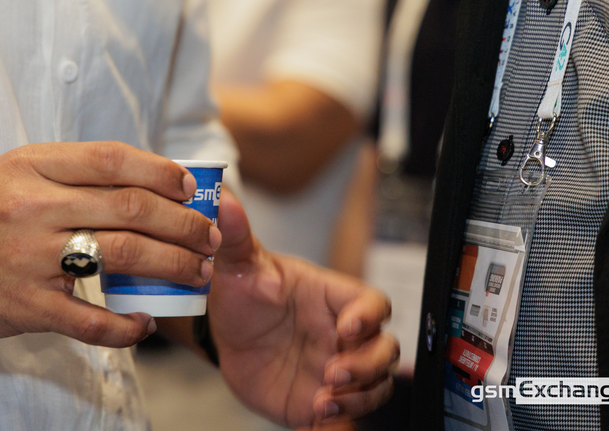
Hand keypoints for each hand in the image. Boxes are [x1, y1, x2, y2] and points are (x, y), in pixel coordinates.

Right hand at [0, 142, 220, 346]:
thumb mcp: (14, 171)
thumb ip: (71, 171)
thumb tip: (142, 179)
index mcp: (34, 166)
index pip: (115, 160)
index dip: (163, 172)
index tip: (192, 187)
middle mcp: (35, 206)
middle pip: (132, 208)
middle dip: (184, 224)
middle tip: (210, 237)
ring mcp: (29, 257)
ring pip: (123, 256)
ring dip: (172, 266)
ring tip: (196, 273)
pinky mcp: (22, 306)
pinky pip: (88, 319)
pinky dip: (125, 326)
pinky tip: (145, 325)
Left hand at [208, 192, 398, 427]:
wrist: (225, 337)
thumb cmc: (242, 293)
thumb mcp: (238, 266)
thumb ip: (236, 236)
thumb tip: (223, 199)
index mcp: (332, 299)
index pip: (373, 303)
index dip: (369, 317)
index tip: (345, 329)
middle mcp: (342, 335)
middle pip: (385, 350)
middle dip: (367, 366)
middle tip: (332, 375)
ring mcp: (337, 369)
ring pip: (375, 387)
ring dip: (358, 398)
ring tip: (322, 402)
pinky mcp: (323, 401)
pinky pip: (349, 419)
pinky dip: (343, 425)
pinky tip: (321, 424)